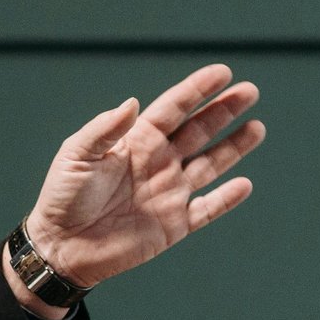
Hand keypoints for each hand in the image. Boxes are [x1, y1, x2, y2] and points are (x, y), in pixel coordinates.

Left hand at [22, 63, 264, 290]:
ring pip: (210, 165)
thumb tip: (133, 102)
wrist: (61, 247)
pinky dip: (226, 199)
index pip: (174, 108)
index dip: (198, 89)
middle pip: (199, 130)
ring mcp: (169, 193)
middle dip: (224, 111)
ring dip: (234, 147)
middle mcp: (158, 162)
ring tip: (257, 128)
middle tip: (250, 91)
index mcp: (136, 141)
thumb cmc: (63, 197)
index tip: (222, 73)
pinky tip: (244, 184)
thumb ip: (105, 129)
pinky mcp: (173, 225)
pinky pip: (207, 209)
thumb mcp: (76, 155)